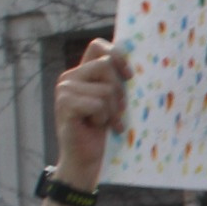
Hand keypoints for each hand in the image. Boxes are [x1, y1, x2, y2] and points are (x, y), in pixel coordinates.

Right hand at [50, 39, 125, 187]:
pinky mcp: (65, 104)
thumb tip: (141, 64)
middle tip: (116, 111)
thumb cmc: (103, 130)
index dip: (117, 54)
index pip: (98, 46)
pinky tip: (98, 127)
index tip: (129, 75)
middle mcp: (70, 77)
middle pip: (106, 66)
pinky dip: (104, 118)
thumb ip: (118, 81)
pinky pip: (98, 104)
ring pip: (106, 89)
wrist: (86, 159)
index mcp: (82, 72)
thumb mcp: (114, 102)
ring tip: (104, 121)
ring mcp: (64, 90)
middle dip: (119, 91)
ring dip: (112, 110)